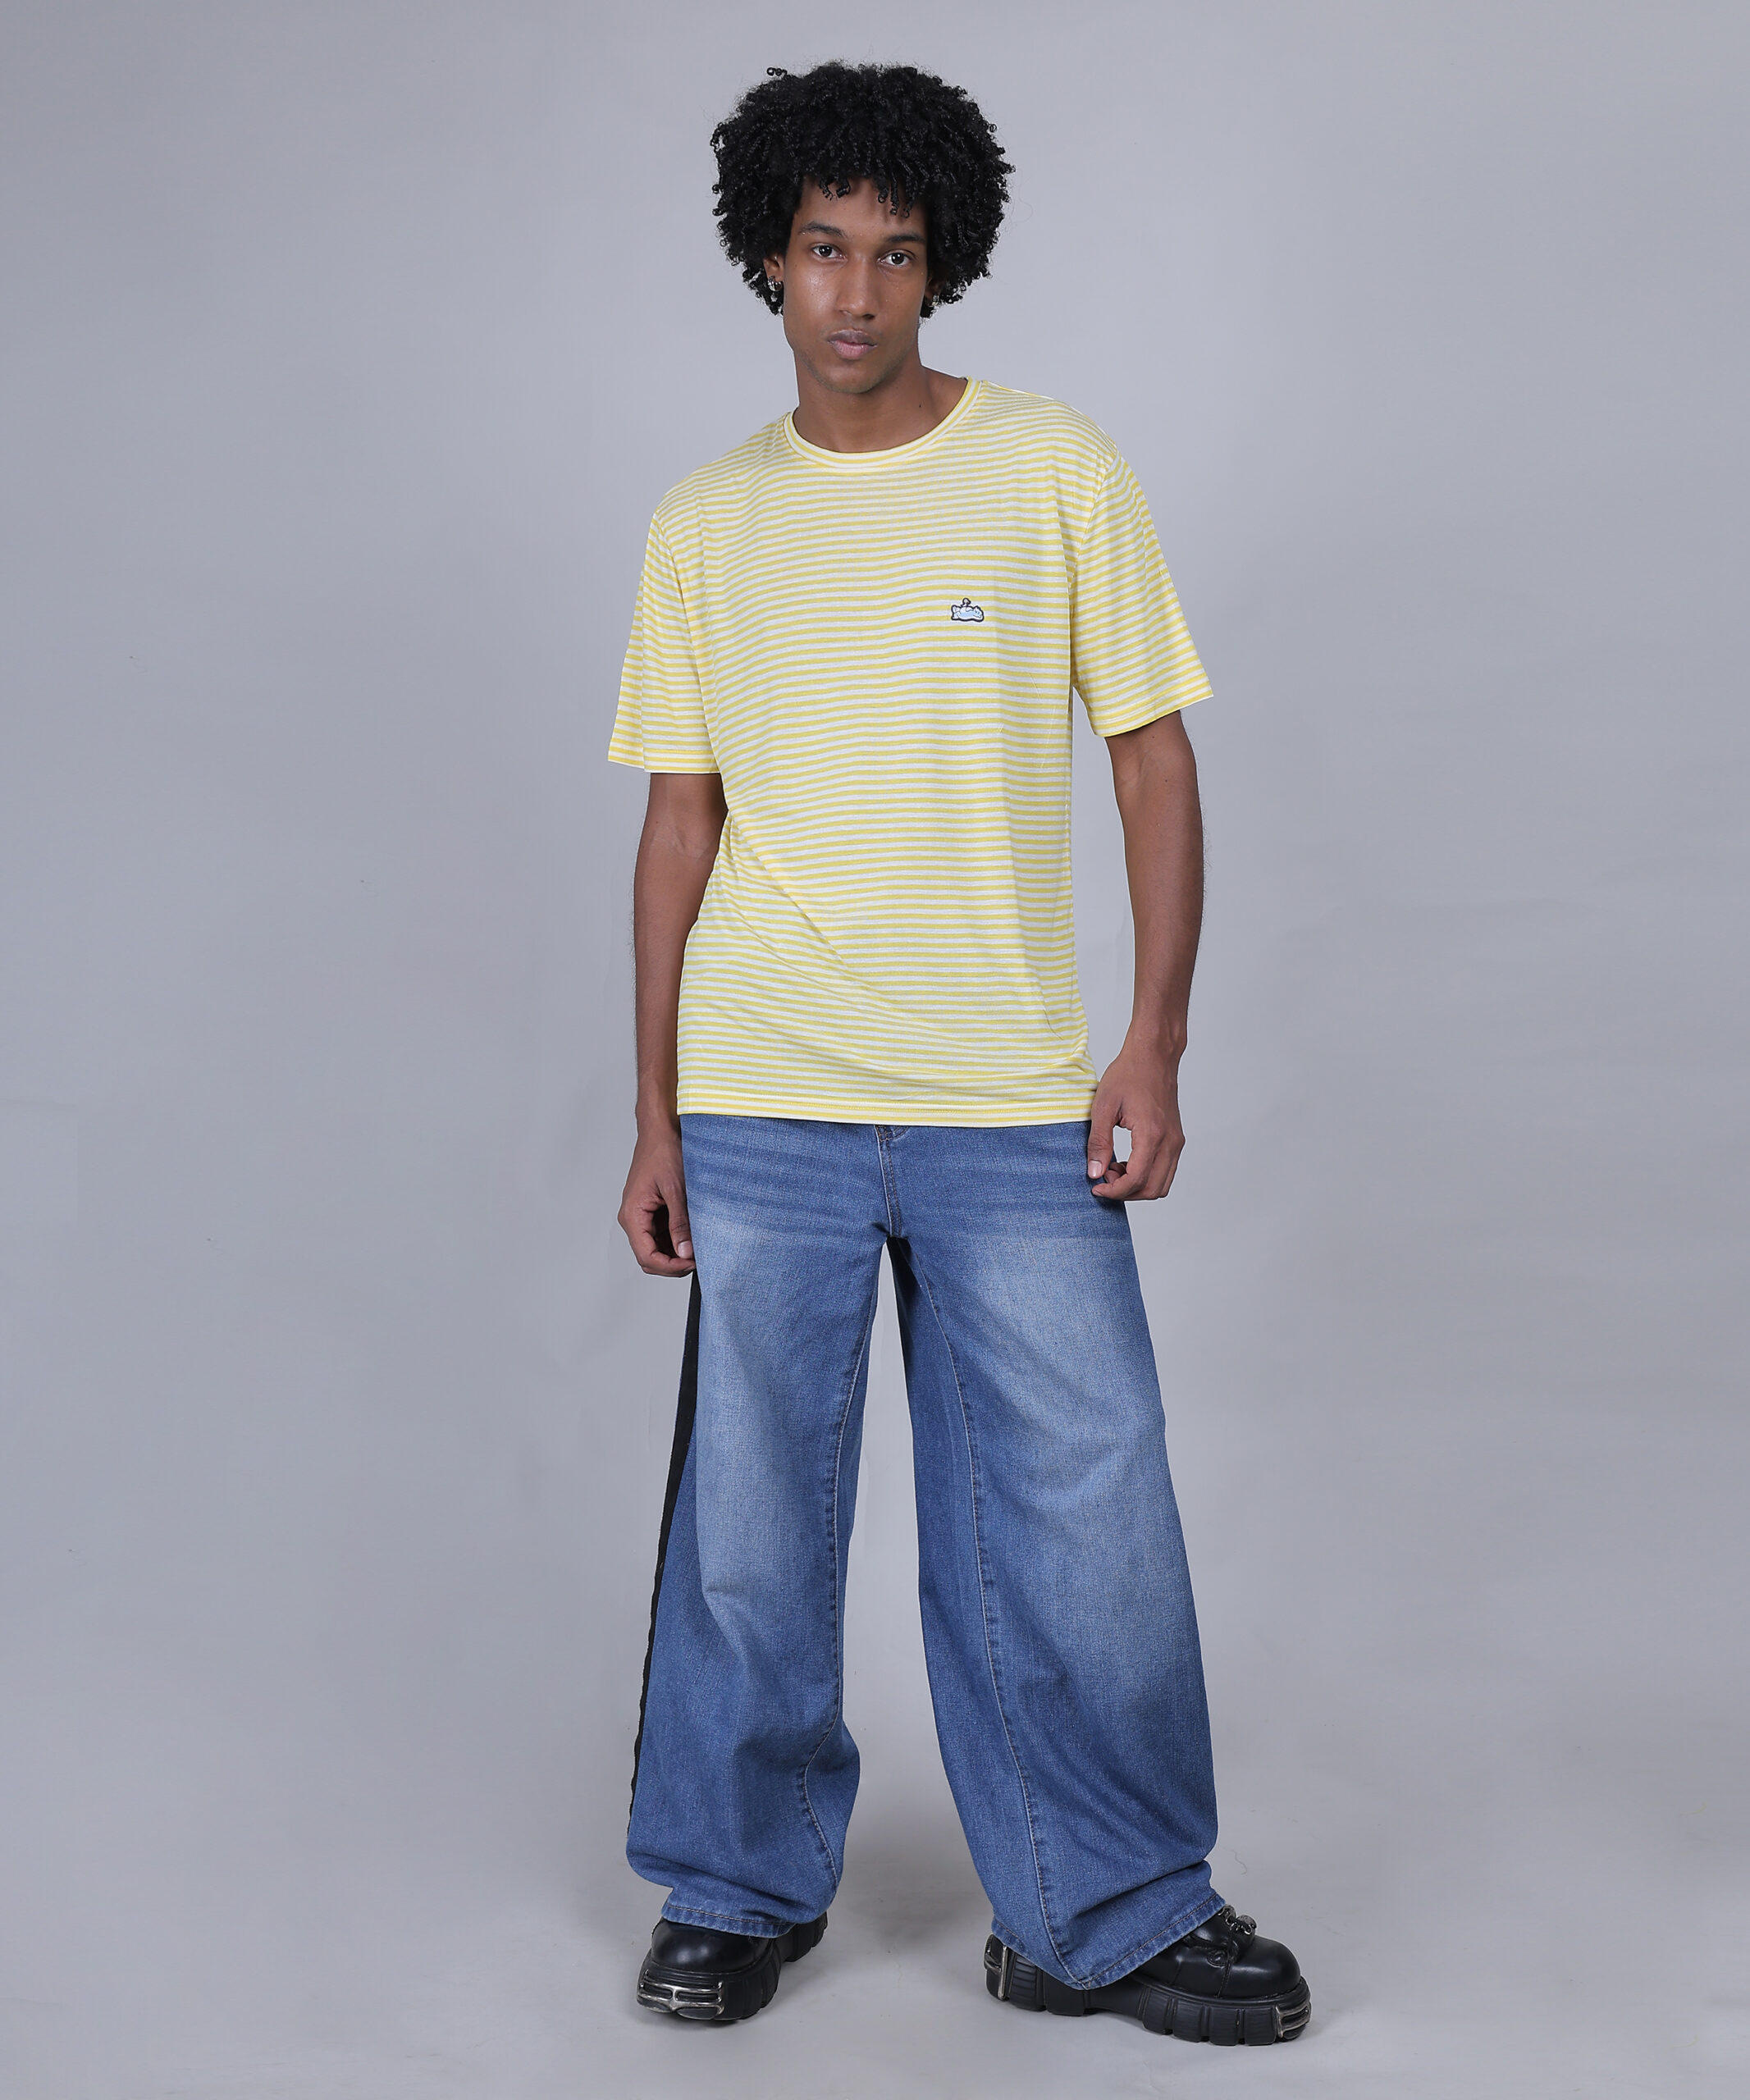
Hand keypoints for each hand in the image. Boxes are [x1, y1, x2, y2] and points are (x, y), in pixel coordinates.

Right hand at [617, 1121, 694, 1274]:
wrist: (660, 1132)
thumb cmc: (663, 1152)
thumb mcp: (676, 1189)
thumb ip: (680, 1223)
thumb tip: (685, 1252)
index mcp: (632, 1214)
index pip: (646, 1256)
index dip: (670, 1266)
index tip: (692, 1263)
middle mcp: (632, 1219)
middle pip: (649, 1257)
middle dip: (673, 1264)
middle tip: (698, 1259)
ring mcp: (641, 1216)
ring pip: (656, 1249)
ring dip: (676, 1253)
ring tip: (698, 1246)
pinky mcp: (651, 1212)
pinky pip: (661, 1235)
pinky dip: (676, 1240)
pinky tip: (692, 1235)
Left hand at [1086, 1040, 1185, 1201]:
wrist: (1153, 1056)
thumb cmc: (1128, 1075)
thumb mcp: (1104, 1106)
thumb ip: (1099, 1142)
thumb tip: (1094, 1172)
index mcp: (1152, 1134)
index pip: (1137, 1180)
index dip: (1114, 1191)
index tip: (1096, 1187)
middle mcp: (1170, 1142)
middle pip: (1152, 1189)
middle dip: (1125, 1192)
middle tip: (1103, 1178)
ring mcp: (1176, 1141)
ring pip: (1162, 1184)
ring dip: (1137, 1186)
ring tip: (1114, 1169)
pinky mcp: (1176, 1139)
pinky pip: (1165, 1170)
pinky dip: (1147, 1175)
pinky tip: (1127, 1161)